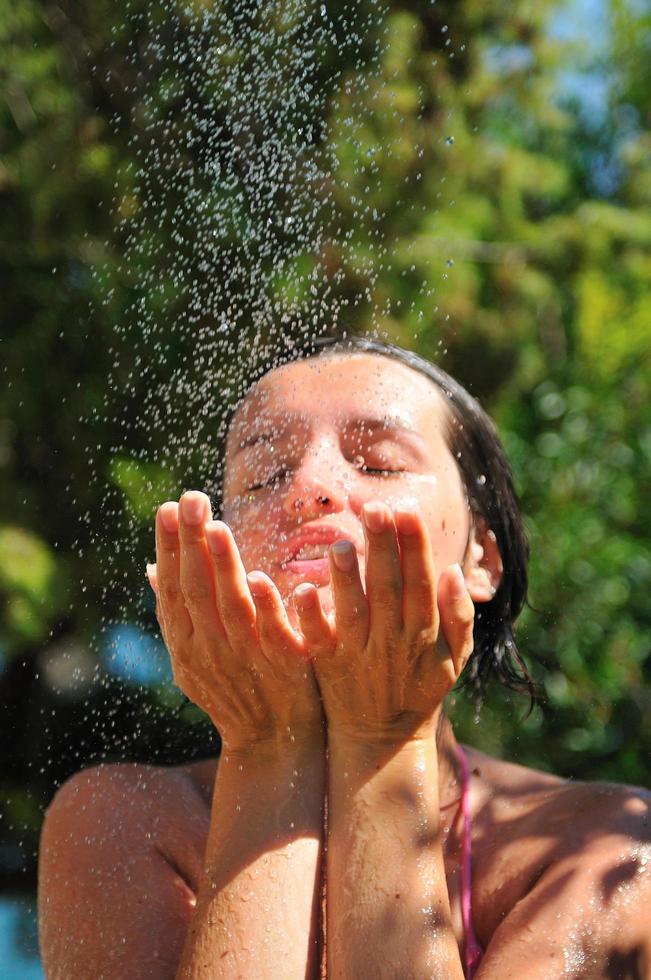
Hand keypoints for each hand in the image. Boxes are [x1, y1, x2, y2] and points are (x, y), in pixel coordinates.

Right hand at [148, 491, 324, 752]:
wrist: (274, 745)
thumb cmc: (237, 687)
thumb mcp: (197, 654)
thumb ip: (178, 612)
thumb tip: (149, 568)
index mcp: (187, 643)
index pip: (172, 588)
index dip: (168, 548)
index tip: (166, 507)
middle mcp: (208, 652)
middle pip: (195, 590)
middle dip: (189, 543)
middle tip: (189, 499)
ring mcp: (245, 661)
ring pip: (229, 607)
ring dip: (222, 566)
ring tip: (217, 526)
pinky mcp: (283, 668)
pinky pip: (271, 634)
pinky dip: (265, 606)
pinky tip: (259, 577)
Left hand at [292, 501, 473, 742]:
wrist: (382, 739)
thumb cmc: (419, 688)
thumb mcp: (453, 658)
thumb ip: (457, 616)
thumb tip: (453, 571)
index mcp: (424, 632)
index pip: (420, 580)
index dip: (414, 545)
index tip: (406, 508)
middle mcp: (392, 641)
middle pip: (388, 588)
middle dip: (383, 547)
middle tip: (375, 507)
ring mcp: (359, 654)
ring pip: (354, 612)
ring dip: (348, 579)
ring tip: (342, 544)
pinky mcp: (328, 666)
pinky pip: (318, 640)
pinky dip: (310, 617)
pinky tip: (300, 591)